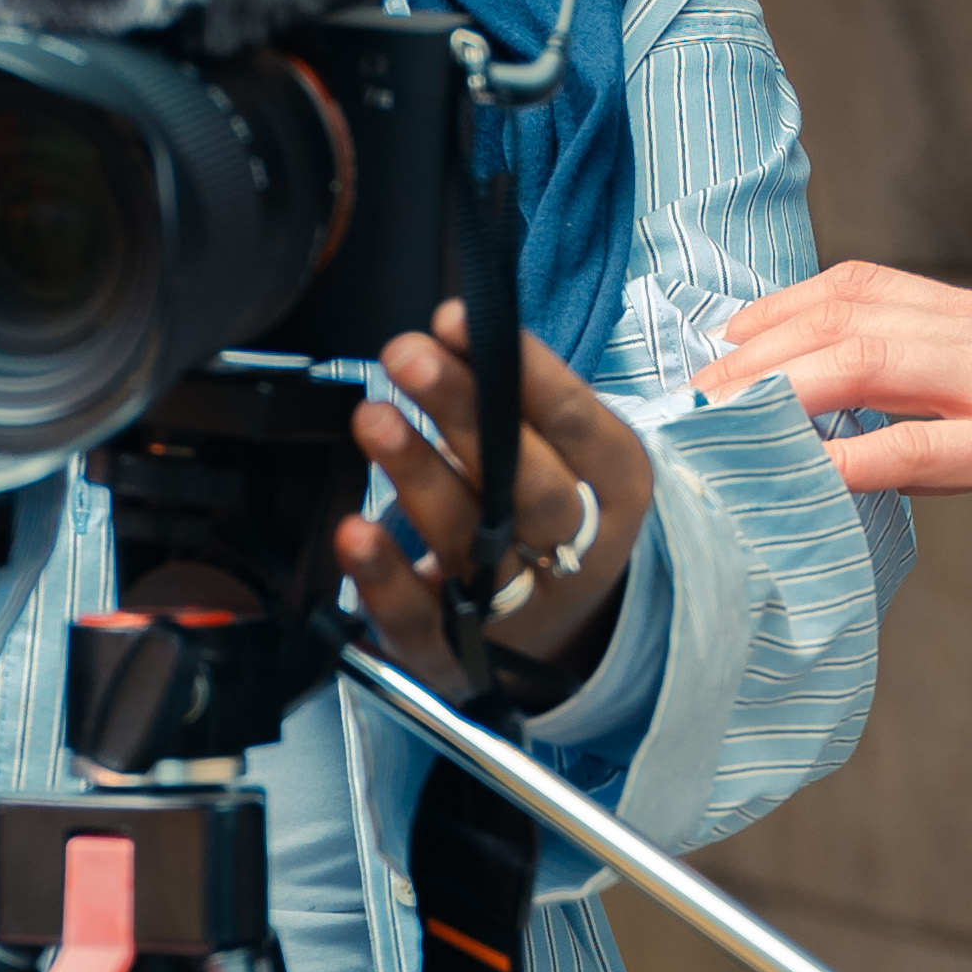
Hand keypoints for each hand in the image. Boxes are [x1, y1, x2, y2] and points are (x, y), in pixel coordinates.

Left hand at [339, 313, 653, 677]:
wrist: (562, 635)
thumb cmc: (549, 512)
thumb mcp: (563, 450)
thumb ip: (515, 394)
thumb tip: (451, 324)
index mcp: (615, 490)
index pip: (579, 425)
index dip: (524, 371)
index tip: (458, 320)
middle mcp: (575, 553)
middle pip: (529, 486)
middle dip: (467, 415)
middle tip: (407, 355)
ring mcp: (518, 608)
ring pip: (474, 541)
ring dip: (420, 476)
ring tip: (374, 418)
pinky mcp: (455, 650)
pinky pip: (420, 616)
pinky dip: (384, 574)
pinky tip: (356, 532)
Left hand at [702, 260, 971, 553]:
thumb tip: (891, 437)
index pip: (865, 287)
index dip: (781, 310)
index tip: (726, 349)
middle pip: (847, 311)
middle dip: (758, 347)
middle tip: (697, 389)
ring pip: (868, 362)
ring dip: (781, 392)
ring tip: (724, 425)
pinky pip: (923, 450)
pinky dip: (849, 459)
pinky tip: (802, 480)